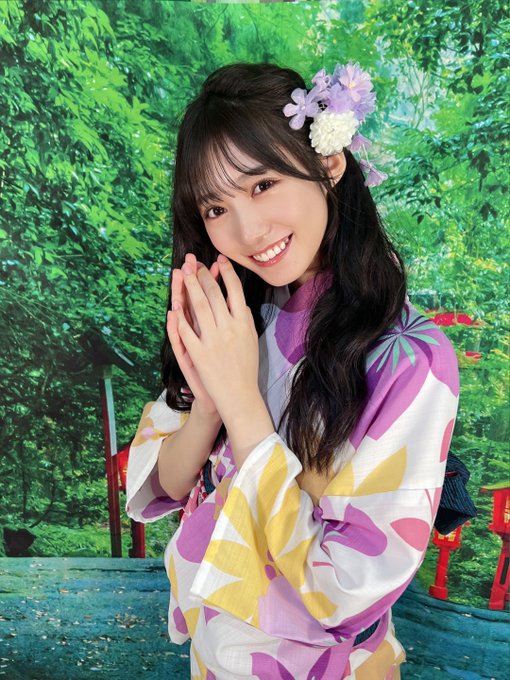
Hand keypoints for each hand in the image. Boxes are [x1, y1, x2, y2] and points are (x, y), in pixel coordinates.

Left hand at [170, 255, 260, 425]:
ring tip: (183, 273)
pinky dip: (179, 318)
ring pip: (199, 308)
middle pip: (214, 295)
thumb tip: (238, 300)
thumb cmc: (246, 366)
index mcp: (244, 323)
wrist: (239, 395)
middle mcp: (229, 328)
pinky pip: (186, 332)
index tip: (218, 261)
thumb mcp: (251, 339)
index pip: (235, 291)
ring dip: (190, 288)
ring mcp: (213, 341)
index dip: (226, 273)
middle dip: (202, 276)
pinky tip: (174, 305)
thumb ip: (245, 318)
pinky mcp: (199, 354)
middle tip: (194, 263)